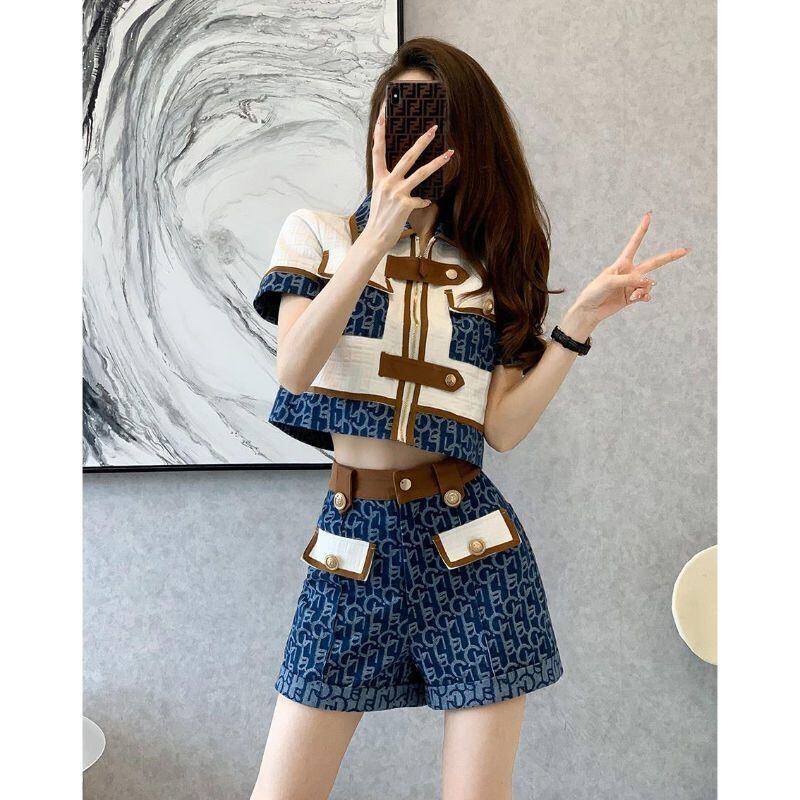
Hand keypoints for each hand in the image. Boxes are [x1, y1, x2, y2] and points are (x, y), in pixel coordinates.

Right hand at [361, 107, 453, 255]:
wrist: (375, 237)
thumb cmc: (379, 216)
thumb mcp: (380, 195)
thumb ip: (389, 183)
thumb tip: (401, 176)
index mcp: (379, 178)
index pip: (377, 150)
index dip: (380, 132)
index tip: (384, 115)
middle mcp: (387, 182)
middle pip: (407, 156)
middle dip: (421, 141)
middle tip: (433, 129)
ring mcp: (397, 193)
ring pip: (421, 173)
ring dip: (437, 162)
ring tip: (449, 153)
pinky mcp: (405, 205)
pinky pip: (421, 200)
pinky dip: (423, 201)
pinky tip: (425, 203)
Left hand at [572, 212, 688, 325]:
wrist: (590, 310)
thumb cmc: (595, 291)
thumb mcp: (609, 282)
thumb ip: (629, 280)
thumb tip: (648, 282)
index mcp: (622, 262)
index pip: (635, 243)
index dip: (642, 230)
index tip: (649, 215)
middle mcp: (630, 271)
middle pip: (654, 262)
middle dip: (669, 256)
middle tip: (686, 250)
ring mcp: (632, 285)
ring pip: (649, 283)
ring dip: (644, 289)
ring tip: (634, 294)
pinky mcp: (632, 297)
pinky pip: (645, 295)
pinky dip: (644, 296)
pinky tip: (638, 298)